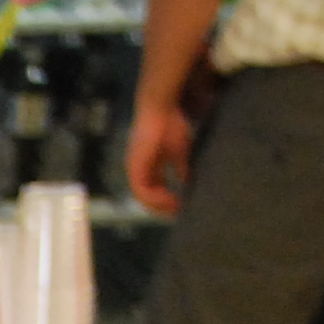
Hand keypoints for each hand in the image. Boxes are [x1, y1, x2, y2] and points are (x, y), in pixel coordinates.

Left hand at [126, 99, 193, 214]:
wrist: (160, 109)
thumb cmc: (170, 125)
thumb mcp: (180, 152)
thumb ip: (181, 168)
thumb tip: (188, 183)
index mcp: (147, 168)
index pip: (153, 190)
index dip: (165, 201)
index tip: (180, 207)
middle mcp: (138, 171)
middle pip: (147, 198)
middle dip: (162, 208)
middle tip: (177, 214)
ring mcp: (134, 170)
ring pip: (142, 197)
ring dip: (159, 206)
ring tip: (175, 209)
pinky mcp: (135, 167)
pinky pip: (142, 191)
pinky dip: (155, 198)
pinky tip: (170, 199)